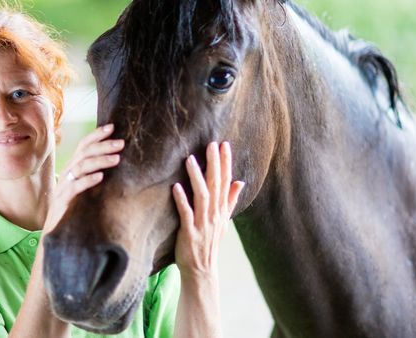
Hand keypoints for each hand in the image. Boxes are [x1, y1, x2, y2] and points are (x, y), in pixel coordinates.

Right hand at [43, 124, 123, 231]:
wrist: (56, 232)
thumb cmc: (75, 207)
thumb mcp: (86, 188)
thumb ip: (96, 174)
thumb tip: (118, 161)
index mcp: (73, 167)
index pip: (83, 145)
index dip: (96, 135)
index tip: (112, 127)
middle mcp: (67, 173)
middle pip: (84, 153)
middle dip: (103, 146)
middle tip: (121, 143)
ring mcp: (64, 186)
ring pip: (80, 167)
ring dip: (99, 161)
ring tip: (116, 159)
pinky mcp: (63, 201)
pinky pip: (75, 187)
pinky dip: (87, 180)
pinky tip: (100, 177)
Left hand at [172, 141, 244, 279]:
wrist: (201, 270)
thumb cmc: (209, 242)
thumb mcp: (223, 220)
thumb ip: (230, 200)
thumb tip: (240, 181)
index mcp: (221, 210)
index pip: (226, 182)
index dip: (225, 163)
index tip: (224, 144)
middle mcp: (214, 214)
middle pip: (216, 185)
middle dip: (214, 164)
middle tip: (211, 144)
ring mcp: (203, 223)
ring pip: (201, 196)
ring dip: (196, 177)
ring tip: (189, 159)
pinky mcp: (190, 232)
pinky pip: (186, 214)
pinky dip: (182, 200)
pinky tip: (176, 187)